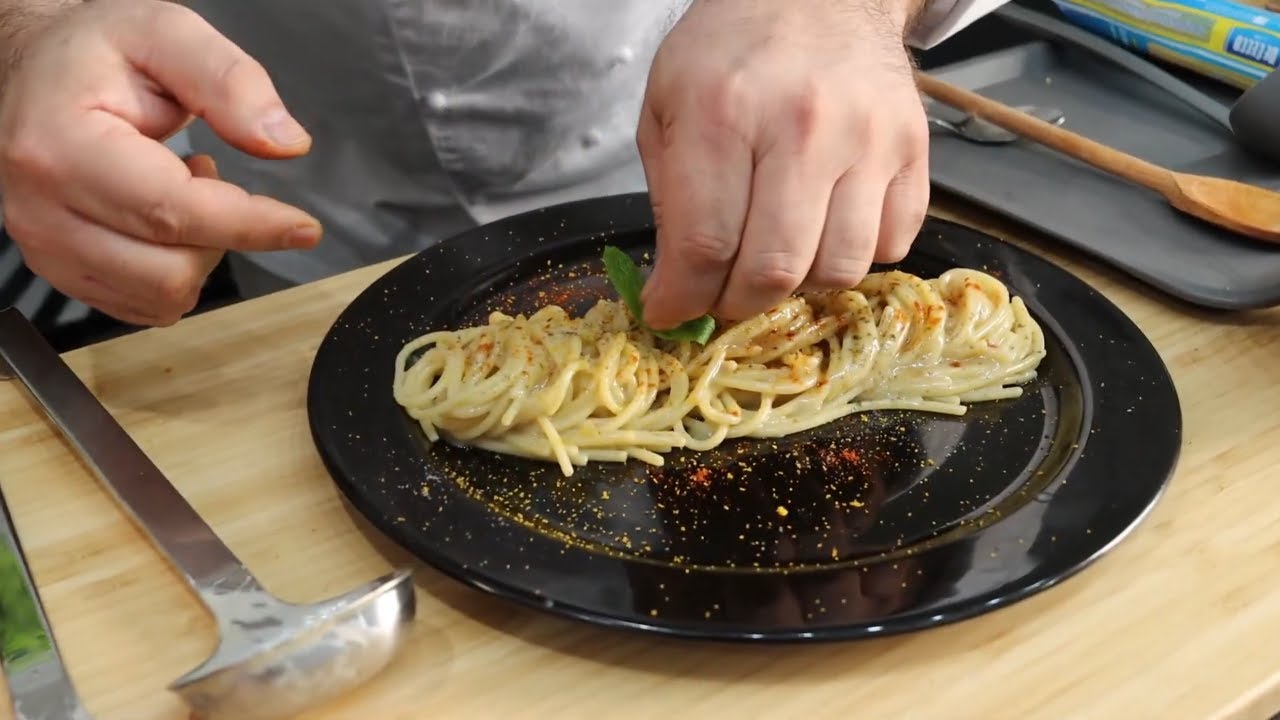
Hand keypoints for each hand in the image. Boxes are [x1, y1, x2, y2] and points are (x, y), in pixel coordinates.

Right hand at [0, 0, 320, 325]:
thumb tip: (284, 143)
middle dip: (220, 234)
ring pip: (162, 298)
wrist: (31, 70)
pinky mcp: (61, 272)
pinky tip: (159, 220)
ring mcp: (45, 248)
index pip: (174, 212)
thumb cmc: (94, 52)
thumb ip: (230, 82)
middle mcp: (42, 209)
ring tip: (178, 189)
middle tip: (207, 174)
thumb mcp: (166, 33)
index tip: (304, 227)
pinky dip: (172, 272)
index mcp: (61, 147)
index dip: (251, 225)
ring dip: (197, 255)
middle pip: (172, 272)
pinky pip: (144, 305)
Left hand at [637, 0, 929, 328]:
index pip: (704, 244)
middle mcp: (802, 126)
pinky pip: (891, 246)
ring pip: (838, 270)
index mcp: (724, 112)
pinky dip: (853, 256)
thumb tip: (676, 287)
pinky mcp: (912, 150)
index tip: (671, 312)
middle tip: (720, 297)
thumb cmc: (730, 53)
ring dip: (799, 286)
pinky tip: (822, 228)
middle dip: (736, 304)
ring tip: (774, 257)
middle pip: (773, 269)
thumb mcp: (665, 106)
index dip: (682, 298)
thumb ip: (668, 199)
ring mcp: (868, 138)